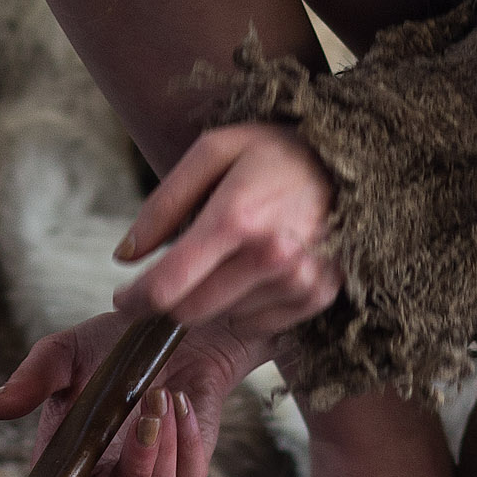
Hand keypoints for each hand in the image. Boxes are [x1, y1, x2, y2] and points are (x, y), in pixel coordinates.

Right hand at [0, 307, 276, 476]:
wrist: (168, 333)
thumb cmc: (109, 348)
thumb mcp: (65, 354)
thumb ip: (33, 380)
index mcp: (67, 466)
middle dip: (133, 467)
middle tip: (143, 415)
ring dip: (162, 446)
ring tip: (162, 395)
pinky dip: (189, 445)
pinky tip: (182, 403)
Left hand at [111, 122, 341, 336]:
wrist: (353, 158)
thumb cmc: (276, 151)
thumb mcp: (213, 151)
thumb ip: (163, 204)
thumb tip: (125, 255)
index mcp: (235, 218)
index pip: (167, 286)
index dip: (134, 299)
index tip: (123, 297)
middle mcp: (270, 256)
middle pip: (191, 311)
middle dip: (171, 299)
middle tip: (174, 271)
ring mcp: (299, 278)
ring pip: (224, 319)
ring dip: (215, 297)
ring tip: (231, 255)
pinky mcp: (320, 293)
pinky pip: (261, 325)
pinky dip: (248, 305)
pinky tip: (256, 271)